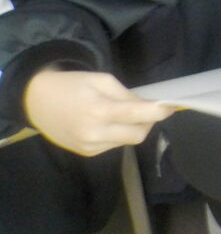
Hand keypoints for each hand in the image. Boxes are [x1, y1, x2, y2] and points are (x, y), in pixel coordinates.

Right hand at [24, 68, 173, 156]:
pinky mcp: (86, 153)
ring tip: (124, 114)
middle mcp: (95, 133)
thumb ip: (127, 94)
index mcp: (99, 110)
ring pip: (128, 141)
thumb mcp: (102, 80)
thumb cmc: (72, 84)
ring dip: (134, 128)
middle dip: (149, 122)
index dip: (159, 112)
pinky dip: (120, 134)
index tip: (172, 106)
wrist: (36, 101)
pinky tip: (109, 123)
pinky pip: (114, 145)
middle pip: (139, 134)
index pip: (138, 115)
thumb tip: (150, 106)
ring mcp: (89, 146)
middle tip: (149, 109)